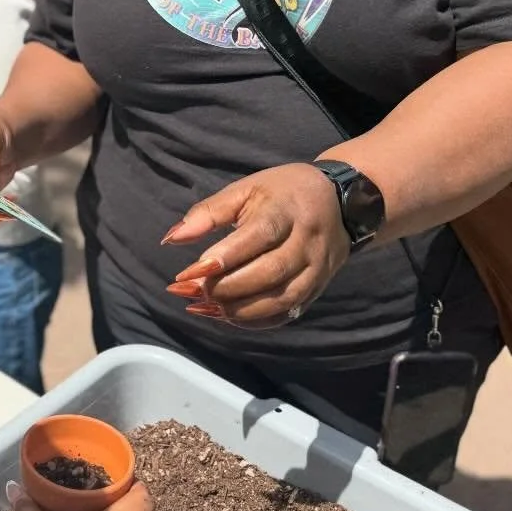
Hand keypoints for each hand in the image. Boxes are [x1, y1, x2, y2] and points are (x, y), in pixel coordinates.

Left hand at [162, 163, 348, 329]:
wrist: (340, 202)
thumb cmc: (282, 193)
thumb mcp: (245, 190)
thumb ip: (208, 213)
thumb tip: (171, 239)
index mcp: (287, 211)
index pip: (257, 237)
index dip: (222, 258)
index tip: (187, 273)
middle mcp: (306, 243)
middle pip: (269, 273)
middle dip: (226, 288)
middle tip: (191, 291)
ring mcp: (316, 269)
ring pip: (280, 299)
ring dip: (238, 310)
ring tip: (204, 307)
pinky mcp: (317, 288)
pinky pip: (287, 313)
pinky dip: (255, 320)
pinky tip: (227, 316)